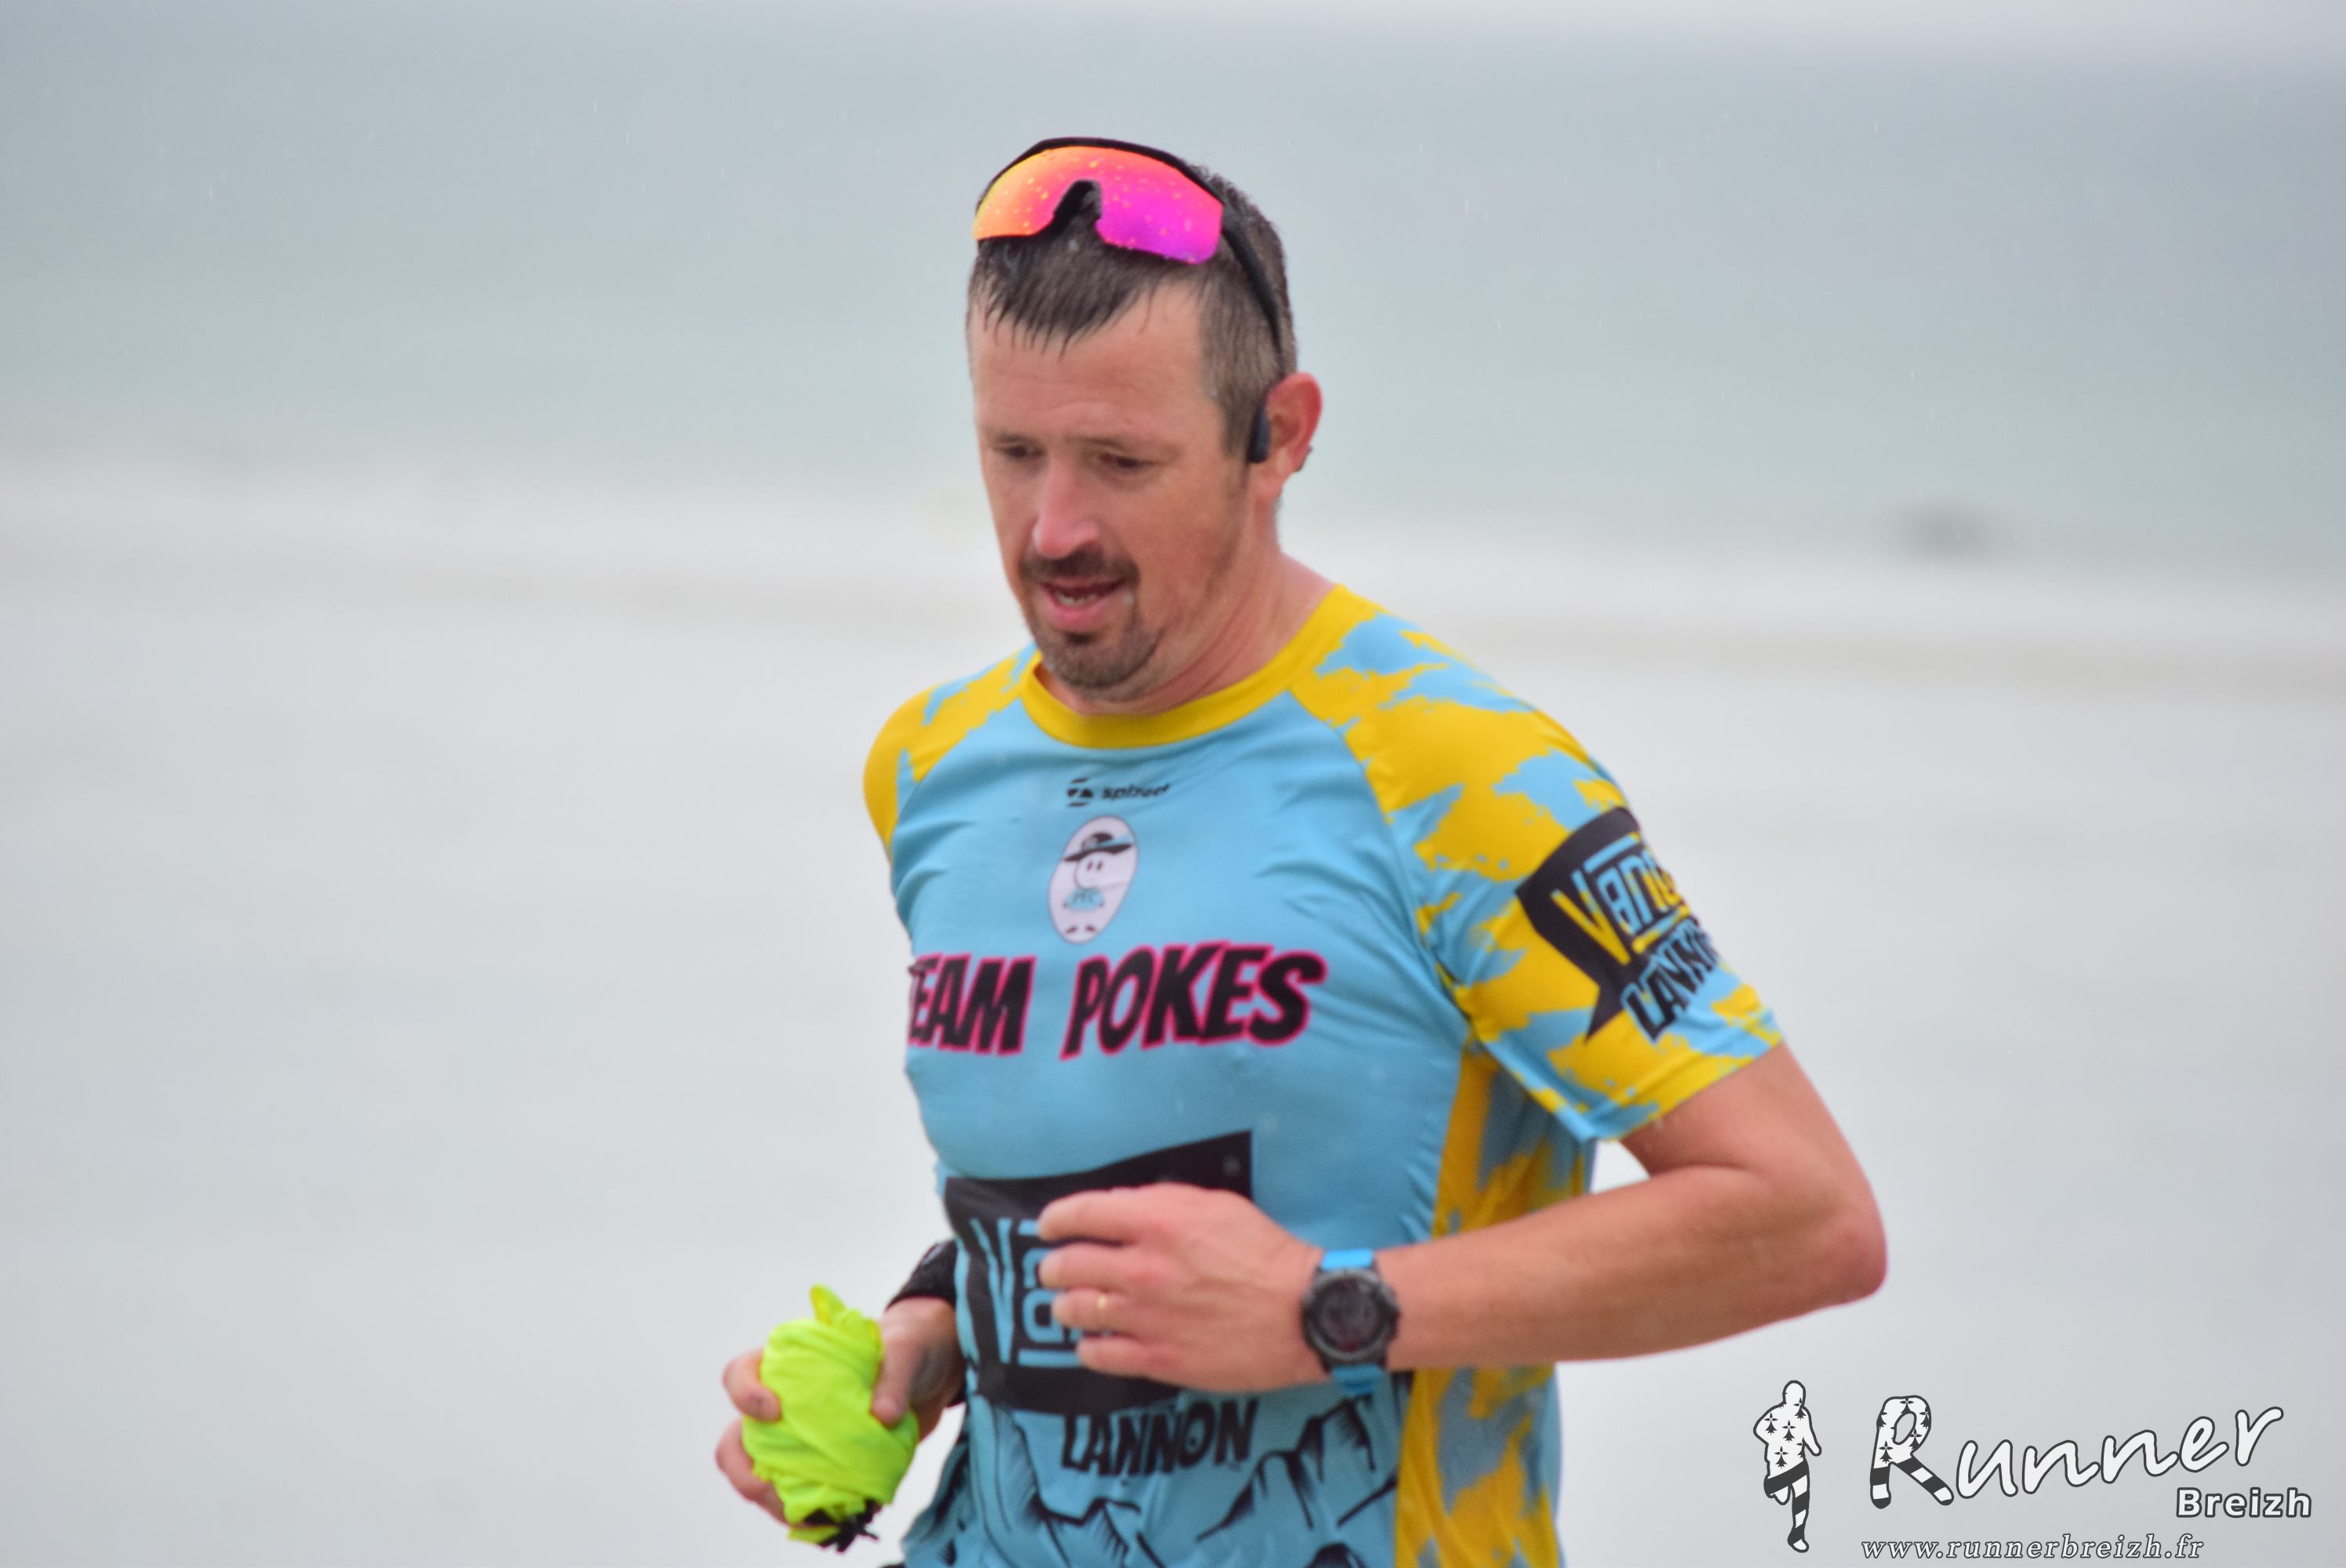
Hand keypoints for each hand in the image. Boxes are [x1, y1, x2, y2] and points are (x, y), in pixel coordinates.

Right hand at [713, 1297, 964, 1525]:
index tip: (773, 1410)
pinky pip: (801, 1493)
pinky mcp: (825, 1464)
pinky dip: (806, 1511)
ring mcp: (802, 1437)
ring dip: (771, 1499)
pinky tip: (823, 1521)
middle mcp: (785, 1402)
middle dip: (742, 1467)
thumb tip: (883, 1415)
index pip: (741, 1373)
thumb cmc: (909, 1346)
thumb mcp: (905, 1349)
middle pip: (738, 1438)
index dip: (745, 1393)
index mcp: (790, 1362)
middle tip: (765, 1486)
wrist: (932, 1372)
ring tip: (798, 1514)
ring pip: (762, 1473)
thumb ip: (895, 1376)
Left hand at [1036, 1183, 1322, 1391]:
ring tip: (1069, 1305)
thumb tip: (1118, 1207)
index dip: (1055, 1219)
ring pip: (1074, 1310)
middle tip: (1056, 1269)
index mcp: (1157, 1222)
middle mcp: (1143, 1269)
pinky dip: (1087, 1345)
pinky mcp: (1158, 1358)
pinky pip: (1098, 1354)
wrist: (1303, 1312)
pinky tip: (1092, 1341)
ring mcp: (1146, 1317)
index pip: (1081, 1214)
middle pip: (1067, 1265)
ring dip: (1065, 1305)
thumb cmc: (1264, 1252)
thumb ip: (1162, 1202)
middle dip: (1054, 1265)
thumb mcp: (1216, 1206)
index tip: (1047, 1226)